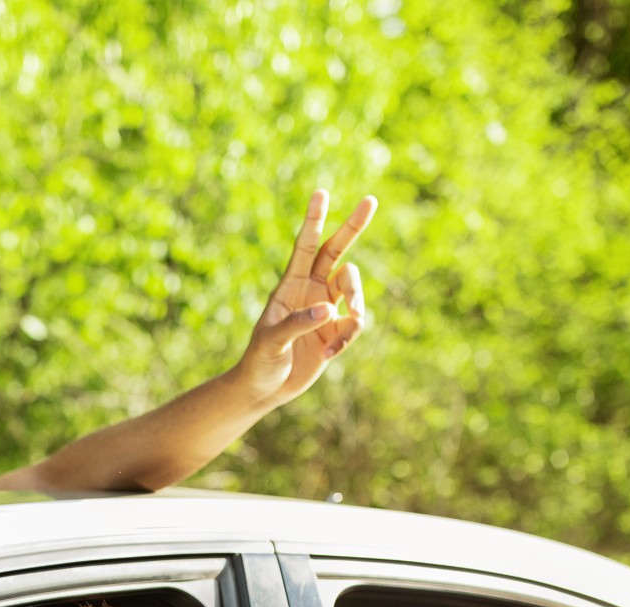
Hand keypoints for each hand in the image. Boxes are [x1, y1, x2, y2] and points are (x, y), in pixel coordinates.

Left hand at [233, 189, 375, 407]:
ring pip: (354, 288)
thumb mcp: (272, 343)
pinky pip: (355, 325)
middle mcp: (312, 290)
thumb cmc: (259, 362)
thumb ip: (297, 324)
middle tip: (370, 200)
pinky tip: (327, 355)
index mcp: (290, 285)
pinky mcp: (337, 330)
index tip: (321, 193)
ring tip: (348, 325)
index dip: (314, 220)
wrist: (265, 388)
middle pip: (337, 251)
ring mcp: (327, 309)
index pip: (305, 246)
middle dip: (353, 227)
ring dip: (357, 302)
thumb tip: (330, 309)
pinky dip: (346, 339)